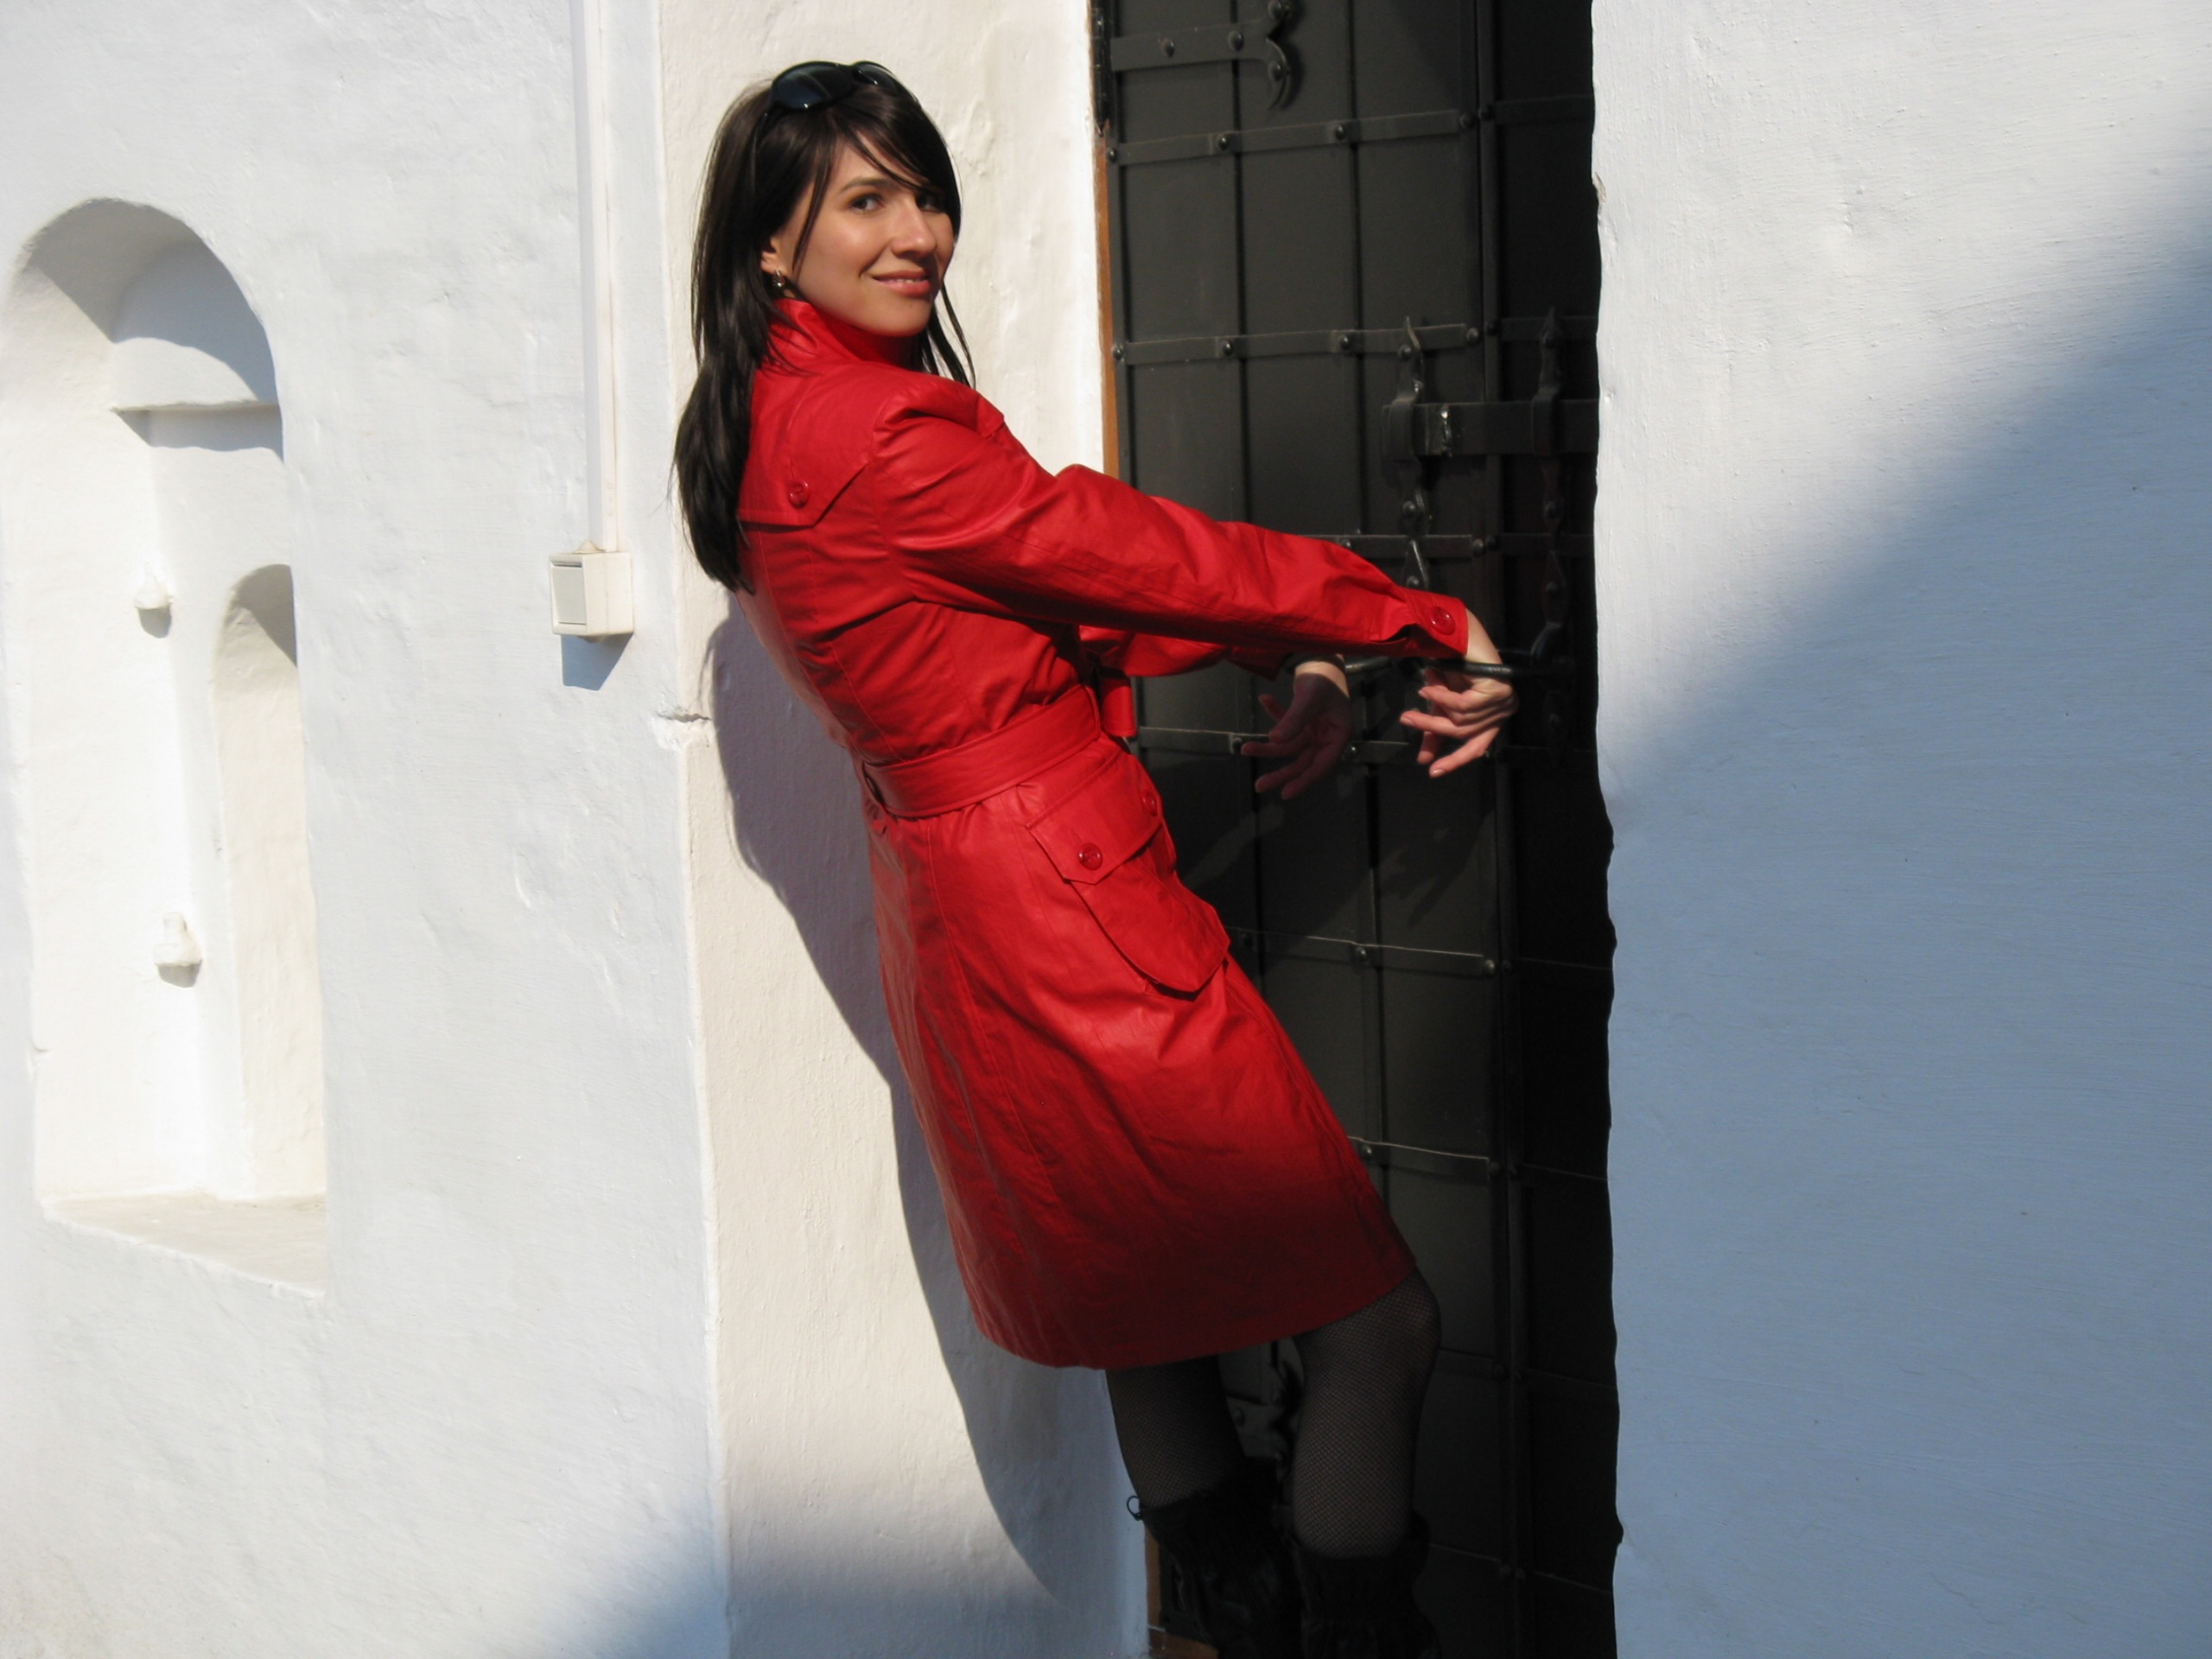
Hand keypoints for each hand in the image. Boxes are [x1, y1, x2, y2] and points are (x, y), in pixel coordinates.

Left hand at [1242, 660, 1353, 798]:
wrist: (1321, 652)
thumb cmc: (1323, 675)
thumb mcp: (1309, 697)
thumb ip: (1293, 720)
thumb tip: (1275, 741)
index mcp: (1338, 735)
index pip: (1321, 764)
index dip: (1304, 780)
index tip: (1286, 793)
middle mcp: (1328, 736)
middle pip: (1303, 761)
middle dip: (1281, 772)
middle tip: (1259, 785)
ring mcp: (1316, 729)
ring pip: (1290, 746)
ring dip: (1268, 746)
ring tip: (1245, 747)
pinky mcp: (1305, 719)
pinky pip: (1287, 724)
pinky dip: (1275, 715)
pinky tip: (1265, 699)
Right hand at [1400, 664, 1516, 775]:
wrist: (1463, 636)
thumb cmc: (1457, 667)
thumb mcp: (1443, 705)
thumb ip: (1436, 729)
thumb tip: (1424, 759)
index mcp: (1493, 718)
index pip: (1476, 747)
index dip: (1455, 761)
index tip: (1433, 771)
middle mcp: (1502, 712)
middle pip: (1464, 734)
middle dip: (1433, 728)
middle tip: (1407, 719)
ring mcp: (1503, 703)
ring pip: (1461, 720)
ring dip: (1436, 706)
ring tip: (1423, 692)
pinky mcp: (1499, 691)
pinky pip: (1463, 705)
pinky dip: (1443, 697)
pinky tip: (1432, 685)